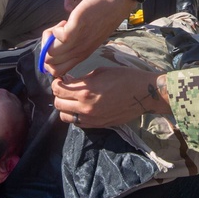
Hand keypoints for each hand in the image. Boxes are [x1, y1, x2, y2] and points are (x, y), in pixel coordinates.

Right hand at [43, 0, 135, 75]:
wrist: (116, 3)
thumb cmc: (102, 18)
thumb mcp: (88, 38)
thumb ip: (75, 43)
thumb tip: (56, 40)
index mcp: (81, 56)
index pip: (56, 71)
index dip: (49, 59)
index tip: (56, 44)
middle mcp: (79, 53)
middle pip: (49, 63)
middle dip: (47, 47)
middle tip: (57, 33)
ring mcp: (78, 42)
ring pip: (50, 52)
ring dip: (50, 37)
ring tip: (62, 27)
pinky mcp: (77, 27)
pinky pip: (57, 36)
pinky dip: (56, 28)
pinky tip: (66, 21)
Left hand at [52, 68, 169, 127]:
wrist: (142, 94)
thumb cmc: (124, 78)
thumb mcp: (100, 72)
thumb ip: (82, 79)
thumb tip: (70, 81)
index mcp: (85, 91)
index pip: (58, 89)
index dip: (56, 83)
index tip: (61, 79)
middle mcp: (85, 107)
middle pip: (58, 104)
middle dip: (58, 94)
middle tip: (65, 88)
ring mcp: (91, 119)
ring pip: (65, 117)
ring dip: (65, 107)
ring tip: (72, 99)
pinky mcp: (98, 125)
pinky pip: (78, 124)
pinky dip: (75, 116)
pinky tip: (81, 108)